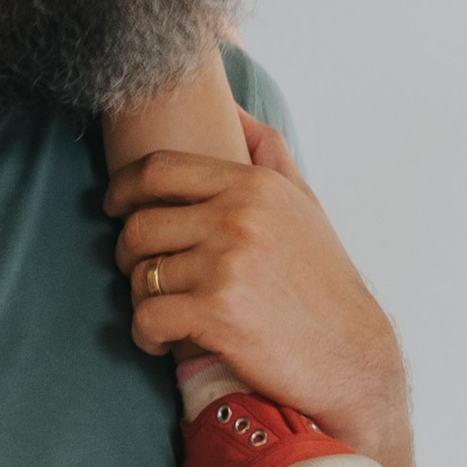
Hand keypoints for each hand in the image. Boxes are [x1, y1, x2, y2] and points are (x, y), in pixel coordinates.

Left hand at [105, 117, 405, 445]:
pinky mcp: (217, 313)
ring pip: (140, 275)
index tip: (114, 206)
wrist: (352, 356)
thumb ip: (270, 154)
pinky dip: (146, 334)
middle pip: (139, 225)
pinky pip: (147, 318)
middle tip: (143, 274)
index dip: (123, 187)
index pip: (160, 169)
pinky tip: (163, 341)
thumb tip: (234, 110)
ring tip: (164, 313)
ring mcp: (226, 265)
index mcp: (254, 186)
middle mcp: (238, 218)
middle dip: (129, 254)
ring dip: (143, 299)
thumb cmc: (324, 284)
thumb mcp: (306, 205)